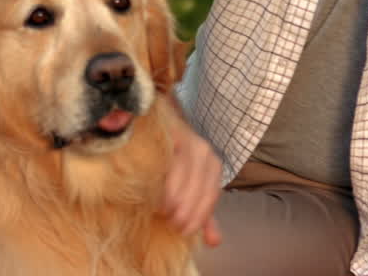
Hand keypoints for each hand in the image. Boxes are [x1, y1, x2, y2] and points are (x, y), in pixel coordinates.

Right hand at [160, 110, 222, 246]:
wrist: (158, 124)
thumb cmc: (172, 161)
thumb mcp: (191, 187)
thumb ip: (202, 213)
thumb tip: (214, 243)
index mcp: (213, 165)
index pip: (211, 195)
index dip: (199, 215)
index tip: (184, 231)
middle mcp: (204, 151)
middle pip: (198, 185)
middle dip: (187, 209)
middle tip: (171, 225)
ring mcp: (186, 139)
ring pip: (184, 172)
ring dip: (174, 196)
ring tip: (162, 212)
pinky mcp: (168, 133)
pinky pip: (167, 158)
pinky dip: (161, 176)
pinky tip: (153, 191)